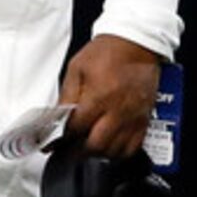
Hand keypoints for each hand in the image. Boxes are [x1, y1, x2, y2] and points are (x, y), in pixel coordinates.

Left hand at [57, 36, 159, 156]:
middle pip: (96, 146)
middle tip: (69, 149)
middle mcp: (118, 110)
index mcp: (99, 96)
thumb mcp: (77, 69)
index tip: (51, 144)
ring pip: (115, 151)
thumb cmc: (107, 52)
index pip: (76, 128)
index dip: (60, 139)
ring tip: (88, 146)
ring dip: (98, 153)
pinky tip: (108, 145)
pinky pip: (133, 147)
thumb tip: (56, 119)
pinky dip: (118, 152)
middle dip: (79, 151)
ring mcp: (133, 117)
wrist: (136, 43)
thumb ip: (67, 96)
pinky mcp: (144, 120)